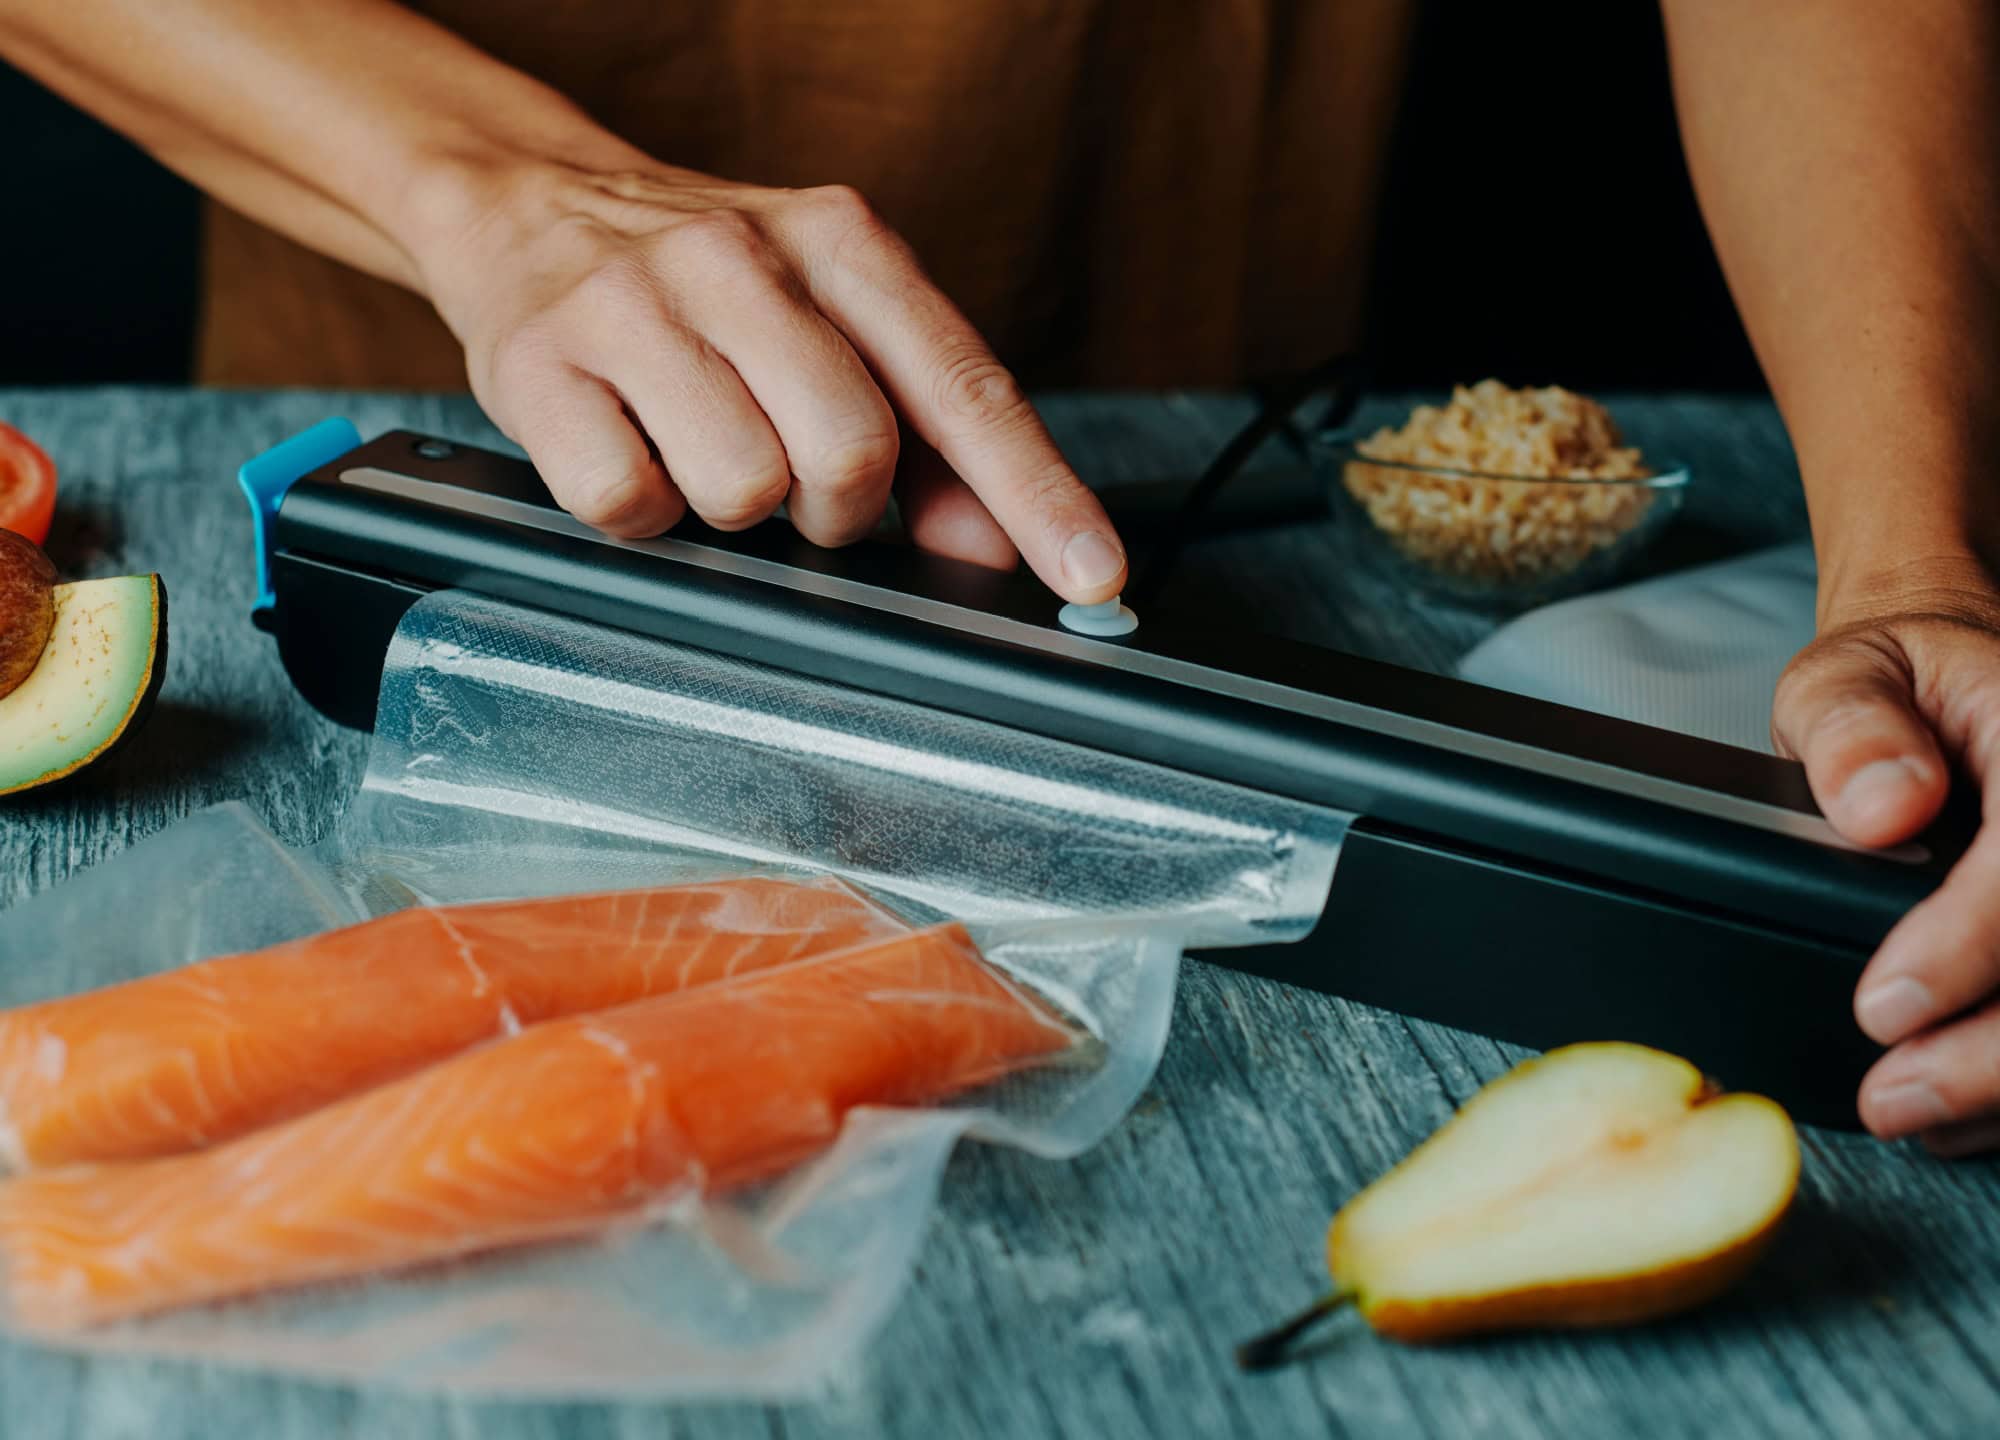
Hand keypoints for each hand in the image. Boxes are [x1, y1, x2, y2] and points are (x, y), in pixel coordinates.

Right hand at [412, 154, 1126, 601]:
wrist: (529, 201)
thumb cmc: (705, 281)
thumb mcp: (831, 317)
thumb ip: (926, 432)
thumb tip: (994, 546)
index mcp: (841, 244)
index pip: (962, 386)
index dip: (1035, 493)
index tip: (1093, 574)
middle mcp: (742, 259)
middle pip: (851, 455)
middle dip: (837, 507)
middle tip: (796, 480)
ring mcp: (635, 307)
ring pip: (742, 489)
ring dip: (735, 508)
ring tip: (701, 447)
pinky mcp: (541, 366)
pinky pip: (628, 504)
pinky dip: (641, 513)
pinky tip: (634, 453)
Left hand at [1771, 557, 1999, 1154]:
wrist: (1959, 684)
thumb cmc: (1908, 680)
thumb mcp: (1850, 671)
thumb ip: (1853, 725)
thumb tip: (1882, 806)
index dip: (1966, 945)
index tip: (1881, 1007)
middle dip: (1993, 1054)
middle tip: (1890, 1098)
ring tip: (1917, 1118)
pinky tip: (1968, 1116)